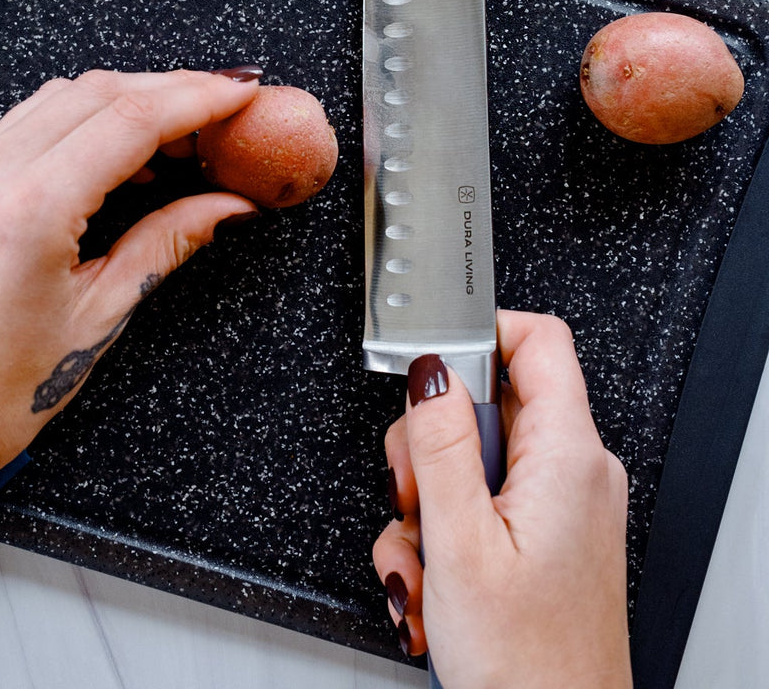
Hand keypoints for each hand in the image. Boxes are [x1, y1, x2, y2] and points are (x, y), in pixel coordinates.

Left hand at [0, 68, 260, 497]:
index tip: (243, 94)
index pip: (132, 119)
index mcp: (30, 210)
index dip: (200, 98)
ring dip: (129, 97)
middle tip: (228, 109)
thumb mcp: (98, 319)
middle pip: (101, 92)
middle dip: (174, 89)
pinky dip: (84, 116)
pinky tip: (121, 149)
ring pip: (64, 95)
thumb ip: (167, 243)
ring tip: (183, 131)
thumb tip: (226, 205)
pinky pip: (30, 119)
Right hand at [373, 311, 631, 688]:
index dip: (477, 335)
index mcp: (567, 454)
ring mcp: (563, 505)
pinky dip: (448, 538)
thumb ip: (441, 446)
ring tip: (426, 564)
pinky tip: (438, 585)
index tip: (427, 371)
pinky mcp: (547, 537)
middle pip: (487, 403)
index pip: (535, 337)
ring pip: (473, 461)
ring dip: (430, 509)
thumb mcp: (460, 543)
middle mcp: (575, 470)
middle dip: (430, 450)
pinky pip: (484, 504)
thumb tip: (430, 370)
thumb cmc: (526, 665)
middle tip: (414, 498)